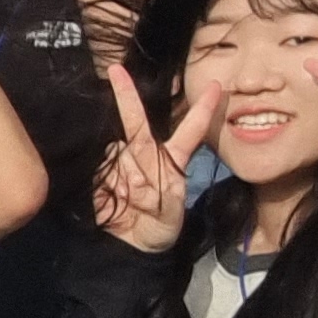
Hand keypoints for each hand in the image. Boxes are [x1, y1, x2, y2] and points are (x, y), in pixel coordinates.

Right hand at [92, 65, 218, 252]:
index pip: (191, 129)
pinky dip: (108, 185)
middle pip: (136, 123)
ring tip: (132, 202)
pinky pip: (102, 170)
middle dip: (126, 96)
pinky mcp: (99, 174)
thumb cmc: (158, 226)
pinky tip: (113, 198)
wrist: (129, 245)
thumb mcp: (171, 212)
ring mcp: (120, 162)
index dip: (204, 109)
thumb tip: (134, 176)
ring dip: (125, 179)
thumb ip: (158, 191)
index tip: (218, 85)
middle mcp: (145, 154)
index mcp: (172, 159)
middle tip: (115, 72)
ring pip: (118, 154)